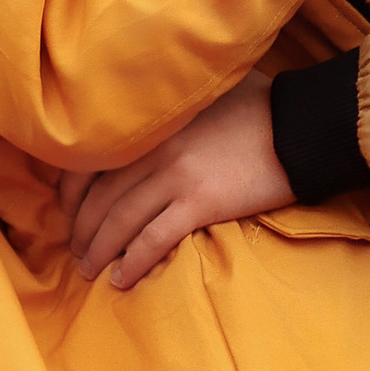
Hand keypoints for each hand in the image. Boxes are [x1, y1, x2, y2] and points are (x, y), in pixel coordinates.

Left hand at [59, 72, 292, 291]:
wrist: (301, 125)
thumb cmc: (260, 105)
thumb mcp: (205, 91)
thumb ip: (172, 105)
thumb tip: (154, 111)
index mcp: (152, 122)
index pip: (92, 159)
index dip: (71, 191)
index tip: (68, 210)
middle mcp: (154, 147)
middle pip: (99, 196)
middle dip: (81, 228)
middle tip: (76, 250)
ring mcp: (175, 175)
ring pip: (119, 221)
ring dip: (98, 251)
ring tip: (90, 270)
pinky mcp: (200, 202)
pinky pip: (153, 240)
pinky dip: (132, 262)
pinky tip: (121, 279)